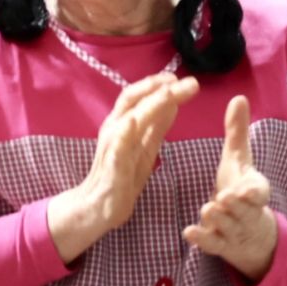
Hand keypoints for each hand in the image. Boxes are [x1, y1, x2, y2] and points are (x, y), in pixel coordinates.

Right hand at [47, 73, 199, 263]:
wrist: (98, 207)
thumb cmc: (122, 176)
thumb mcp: (145, 147)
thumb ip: (157, 125)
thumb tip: (174, 102)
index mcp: (124, 124)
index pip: (140, 96)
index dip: (160, 84)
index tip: (183, 78)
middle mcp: (114, 129)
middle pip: (134, 99)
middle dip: (160, 88)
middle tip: (188, 82)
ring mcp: (111, 146)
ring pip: (128, 118)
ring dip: (148, 103)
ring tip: (167, 92)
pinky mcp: (112, 167)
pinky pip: (117, 147)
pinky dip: (124, 132)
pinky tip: (132, 120)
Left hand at [183, 95, 277, 281]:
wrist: (253, 234)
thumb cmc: (241, 189)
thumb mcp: (240, 160)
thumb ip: (237, 132)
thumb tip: (239, 97)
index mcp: (254, 191)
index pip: (259, 193)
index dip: (252, 193)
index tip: (244, 190)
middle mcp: (246, 212)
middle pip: (241, 210)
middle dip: (233, 205)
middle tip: (223, 199)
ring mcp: (234, 230)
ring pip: (226, 226)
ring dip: (217, 219)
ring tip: (209, 209)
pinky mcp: (221, 245)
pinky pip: (212, 244)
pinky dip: (203, 239)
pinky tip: (189, 232)